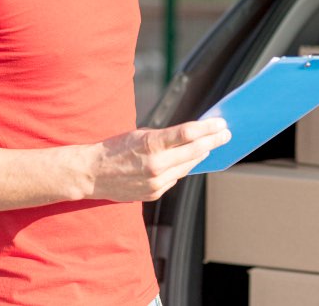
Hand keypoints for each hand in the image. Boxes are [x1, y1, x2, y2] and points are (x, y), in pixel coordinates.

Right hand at [87, 118, 230, 201]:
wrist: (92, 174)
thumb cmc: (116, 148)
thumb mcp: (140, 134)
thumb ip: (166, 137)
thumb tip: (193, 135)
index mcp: (151, 144)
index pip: (187, 134)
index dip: (208, 128)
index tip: (221, 124)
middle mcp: (156, 165)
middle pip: (194, 151)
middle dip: (213, 141)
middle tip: (226, 134)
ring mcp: (156, 182)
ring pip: (187, 166)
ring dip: (200, 154)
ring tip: (211, 145)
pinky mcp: (154, 193)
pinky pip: (175, 178)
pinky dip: (182, 168)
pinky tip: (188, 160)